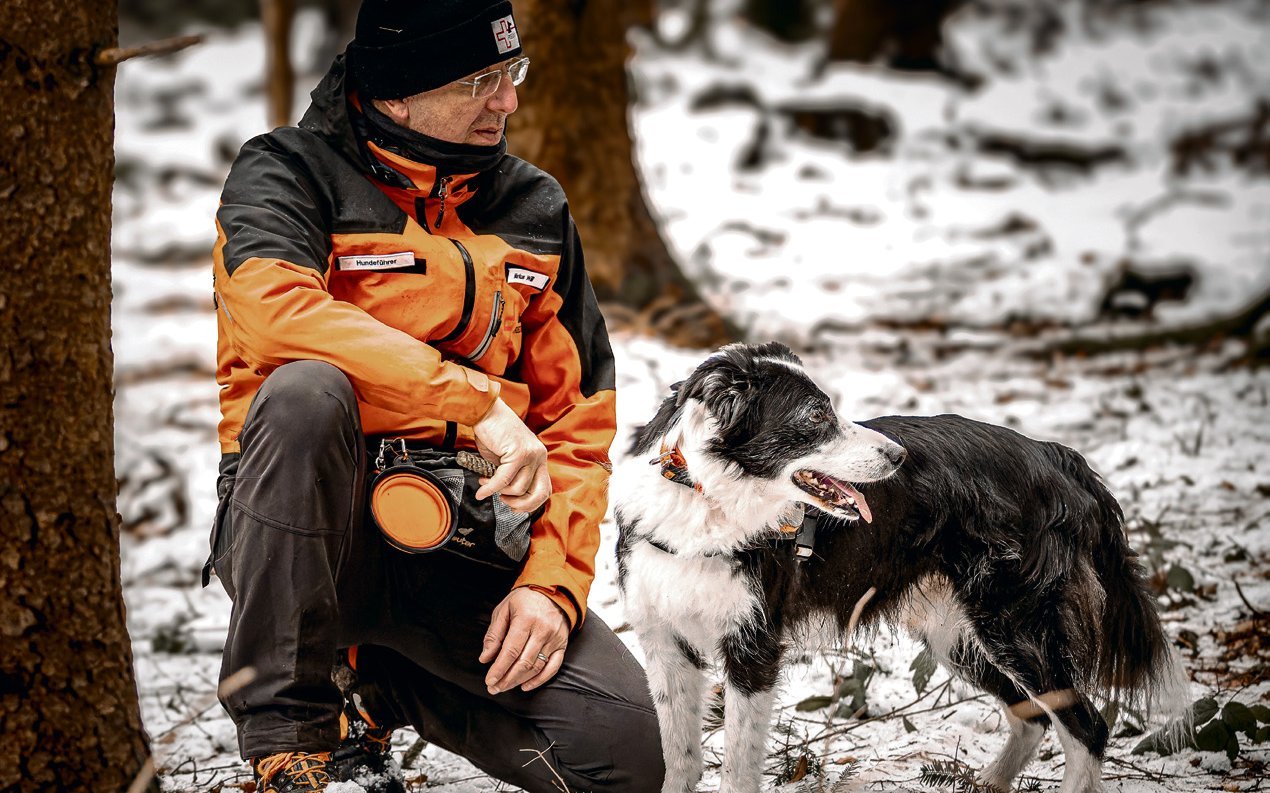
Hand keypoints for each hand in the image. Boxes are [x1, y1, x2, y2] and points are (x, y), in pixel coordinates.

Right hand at [471, 398, 551, 512]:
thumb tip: (508, 495)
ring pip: (518, 488)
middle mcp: (539, 455)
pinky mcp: (518, 452)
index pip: (545, 489)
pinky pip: (504, 480)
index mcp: (539, 457)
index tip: (515, 507)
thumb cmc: (493, 433)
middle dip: (521, 504)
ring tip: (486, 482)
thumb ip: (512, 474)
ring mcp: (530, 454)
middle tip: (503, 501)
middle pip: (539, 493)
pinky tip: (481, 490)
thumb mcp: (507, 458)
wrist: (485, 411)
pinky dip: (490, 488)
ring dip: (499, 491)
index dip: (531, 503)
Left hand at [479, 587, 568, 693]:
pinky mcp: (562, 645)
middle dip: (506, 679)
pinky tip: (525, 685)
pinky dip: (540, 680)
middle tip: (494, 688)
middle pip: (523, 662)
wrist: (553, 590)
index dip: (499, 669)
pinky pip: (553, 667)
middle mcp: (542, 630)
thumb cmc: (525, 599)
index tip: (489, 680)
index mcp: (526, 619)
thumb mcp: (504, 610)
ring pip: (536, 667)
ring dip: (519, 681)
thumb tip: (485, 658)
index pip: (511, 651)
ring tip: (505, 687)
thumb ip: (494, 634)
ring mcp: (554, 639)